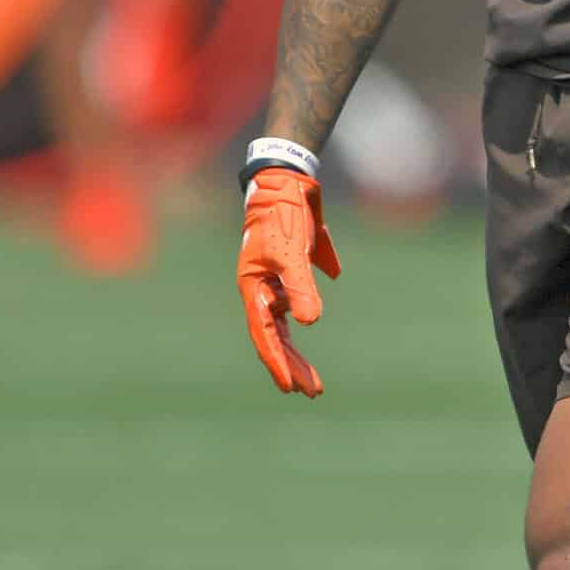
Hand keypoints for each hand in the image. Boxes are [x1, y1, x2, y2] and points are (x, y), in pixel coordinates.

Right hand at [236, 169, 341, 396]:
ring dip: (298, 348)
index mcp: (255, 287)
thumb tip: (310, 323)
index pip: (266, 334)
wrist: (288, 178)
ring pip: (286, 322)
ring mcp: (276, 276)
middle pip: (276, 335)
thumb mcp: (294, 253)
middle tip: (312, 391)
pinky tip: (312, 317)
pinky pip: (298, 293)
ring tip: (314, 375)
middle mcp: (263, 287)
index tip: (291, 388)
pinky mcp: (292, 264)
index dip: (278, 362)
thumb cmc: (284, 215)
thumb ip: (300, 287)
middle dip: (292, 364)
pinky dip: (306, 304)